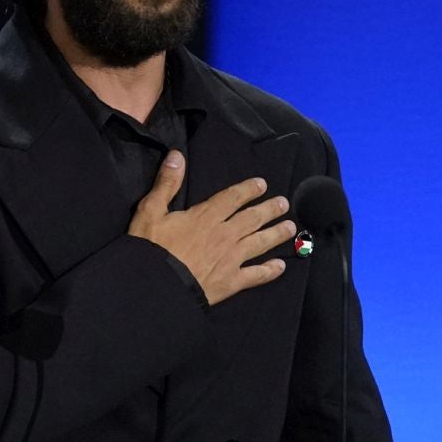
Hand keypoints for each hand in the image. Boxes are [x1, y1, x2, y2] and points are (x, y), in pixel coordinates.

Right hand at [127, 152, 293, 303]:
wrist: (157, 285)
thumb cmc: (151, 248)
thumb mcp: (150, 210)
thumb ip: (167, 184)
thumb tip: (177, 156)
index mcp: (205, 217)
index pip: (232, 198)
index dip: (248, 190)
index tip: (262, 184)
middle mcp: (224, 235)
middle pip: (253, 218)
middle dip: (270, 209)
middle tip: (284, 204)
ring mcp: (231, 259)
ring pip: (260, 243)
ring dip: (277, 234)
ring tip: (290, 227)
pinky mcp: (231, 282)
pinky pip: (256, 275)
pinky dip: (270, 271)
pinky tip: (281, 266)